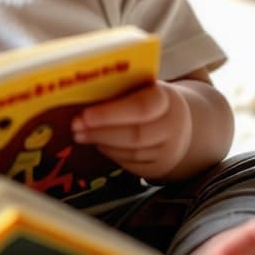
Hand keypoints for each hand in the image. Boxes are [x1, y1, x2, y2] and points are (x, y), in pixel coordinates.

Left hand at [71, 80, 192, 179]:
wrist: (178, 124)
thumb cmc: (149, 100)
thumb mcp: (142, 88)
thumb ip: (120, 89)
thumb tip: (81, 92)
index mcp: (166, 99)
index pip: (141, 107)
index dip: (111, 113)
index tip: (84, 114)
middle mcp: (172, 126)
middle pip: (135, 134)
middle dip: (101, 131)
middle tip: (76, 127)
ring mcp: (168, 149)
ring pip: (132, 152)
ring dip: (102, 143)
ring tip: (81, 135)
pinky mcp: (159, 167)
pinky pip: (132, 164)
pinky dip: (112, 154)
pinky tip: (98, 144)